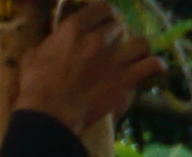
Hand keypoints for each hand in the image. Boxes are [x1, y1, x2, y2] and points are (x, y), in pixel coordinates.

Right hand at [19, 4, 161, 134]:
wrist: (52, 111)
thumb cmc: (37, 84)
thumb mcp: (34, 54)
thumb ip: (50, 44)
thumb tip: (52, 43)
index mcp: (73, 29)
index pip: (101, 8)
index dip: (107, 14)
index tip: (106, 21)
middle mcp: (97, 39)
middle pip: (119, 27)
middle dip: (119, 34)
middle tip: (117, 45)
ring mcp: (114, 59)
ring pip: (140, 43)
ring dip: (140, 48)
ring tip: (138, 54)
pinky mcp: (126, 79)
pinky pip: (151, 65)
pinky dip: (156, 65)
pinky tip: (157, 67)